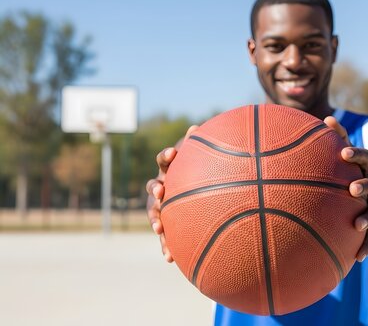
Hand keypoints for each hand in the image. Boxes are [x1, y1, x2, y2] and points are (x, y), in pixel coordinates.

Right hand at [145, 125, 198, 262]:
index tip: (174, 153)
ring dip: (156, 220)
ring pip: (155, 213)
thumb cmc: (197, 172)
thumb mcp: (198, 160)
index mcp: (170, 169)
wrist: (194, 192)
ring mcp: (162, 206)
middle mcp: (162, 186)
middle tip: (162, 192)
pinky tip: (170, 258)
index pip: (164, 159)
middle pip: (153, 186)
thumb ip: (197, 147)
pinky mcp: (166, 224)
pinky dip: (166, 246)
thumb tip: (197, 125)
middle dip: (156, 189)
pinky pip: (165, 236)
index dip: (167, 155)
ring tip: (160, 229)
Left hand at [342, 147, 367, 262]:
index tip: (344, 153)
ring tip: (357, 224)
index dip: (355, 155)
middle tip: (353, 188)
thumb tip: (326, 118)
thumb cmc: (364, 169)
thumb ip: (341, 137)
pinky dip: (366, 245)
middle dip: (365, 185)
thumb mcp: (356, 154)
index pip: (365, 157)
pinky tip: (356, 257)